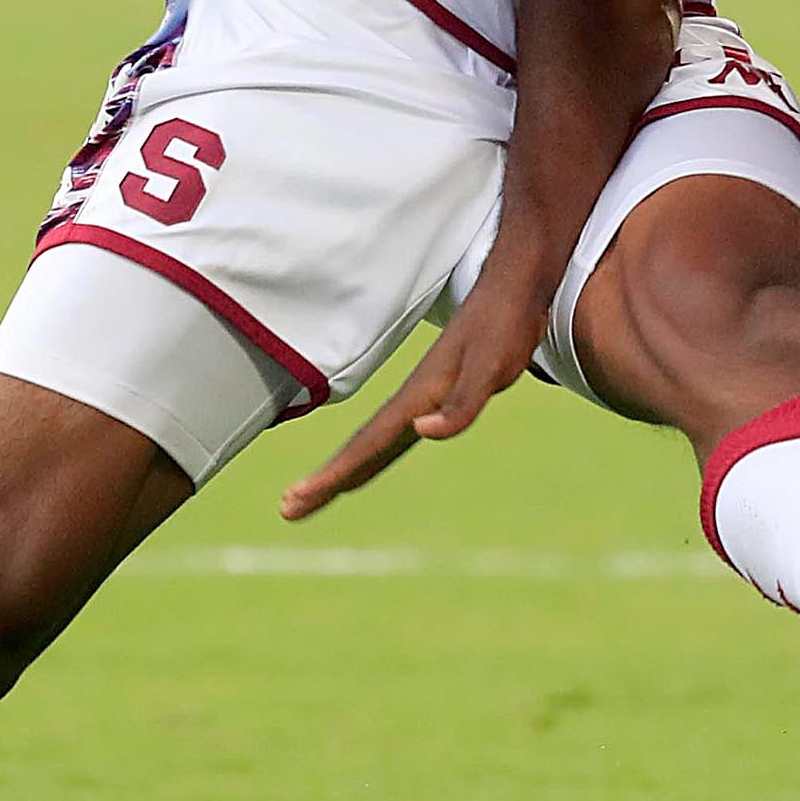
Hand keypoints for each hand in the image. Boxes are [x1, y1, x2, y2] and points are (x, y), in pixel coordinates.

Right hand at [276, 267, 549, 521]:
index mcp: (418, 398)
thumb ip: (460, 406)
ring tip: (312, 495)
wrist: (512, 291)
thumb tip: (420, 433)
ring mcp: (421, 401)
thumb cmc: (503, 328)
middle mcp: (412, 402)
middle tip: (287, 509)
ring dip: (343, 470)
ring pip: (373, 444)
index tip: (297, 497)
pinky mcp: (436, 399)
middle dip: (324, 480)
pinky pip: (392, 437)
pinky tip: (365, 466)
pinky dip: (372, 456)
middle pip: (359, 449)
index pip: (367, 445)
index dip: (334, 474)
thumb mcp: (490, 369)